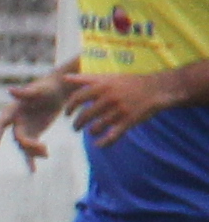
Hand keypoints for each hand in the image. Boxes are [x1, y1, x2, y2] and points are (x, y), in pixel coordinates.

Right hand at [0, 76, 65, 164]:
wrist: (58, 91)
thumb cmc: (48, 87)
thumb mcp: (38, 90)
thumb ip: (25, 92)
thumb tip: (10, 90)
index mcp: (13, 110)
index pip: (1, 123)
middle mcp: (16, 121)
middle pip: (18, 138)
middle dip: (28, 144)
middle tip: (43, 147)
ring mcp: (24, 129)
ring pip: (25, 146)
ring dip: (34, 152)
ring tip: (46, 153)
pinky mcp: (34, 134)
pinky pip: (31, 149)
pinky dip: (31, 159)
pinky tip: (32, 171)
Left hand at [67, 65, 191, 148]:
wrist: (157, 88)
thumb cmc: (129, 83)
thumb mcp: (108, 77)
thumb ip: (85, 79)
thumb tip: (64, 77)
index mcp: (103, 86)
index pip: (78, 98)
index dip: (69, 107)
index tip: (67, 114)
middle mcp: (109, 98)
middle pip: (85, 115)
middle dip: (77, 124)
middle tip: (75, 127)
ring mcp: (120, 110)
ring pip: (97, 126)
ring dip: (91, 131)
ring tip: (90, 131)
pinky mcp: (129, 121)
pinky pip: (113, 135)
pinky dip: (104, 142)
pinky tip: (98, 145)